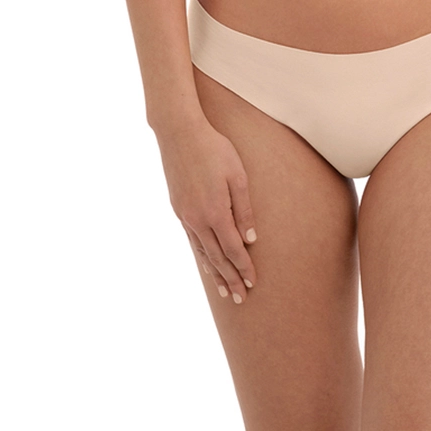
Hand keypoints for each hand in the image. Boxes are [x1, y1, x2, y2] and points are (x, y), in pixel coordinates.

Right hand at [156, 116, 257, 303]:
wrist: (179, 133)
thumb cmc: (214, 149)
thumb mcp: (236, 175)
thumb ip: (244, 209)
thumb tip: (251, 240)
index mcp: (215, 212)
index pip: (233, 249)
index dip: (244, 267)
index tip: (253, 283)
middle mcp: (197, 219)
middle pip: (217, 257)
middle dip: (230, 278)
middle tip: (240, 298)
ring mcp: (185, 215)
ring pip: (202, 252)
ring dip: (215, 272)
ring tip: (224, 290)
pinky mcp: (178, 209)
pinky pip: (192, 240)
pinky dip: (201, 255)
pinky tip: (206, 262)